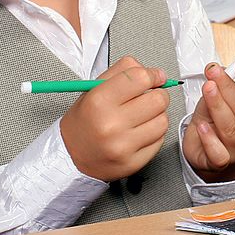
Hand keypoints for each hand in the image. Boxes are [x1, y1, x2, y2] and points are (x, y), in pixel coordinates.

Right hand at [60, 56, 169, 181]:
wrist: (71, 156)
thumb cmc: (85, 120)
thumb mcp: (94, 88)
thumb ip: (123, 71)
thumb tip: (157, 74)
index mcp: (98, 101)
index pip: (141, 78)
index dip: (153, 75)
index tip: (155, 77)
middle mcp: (111, 124)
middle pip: (158, 99)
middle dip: (157, 95)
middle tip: (147, 98)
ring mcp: (123, 146)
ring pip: (163, 120)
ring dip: (157, 115)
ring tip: (141, 117)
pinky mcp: (133, 162)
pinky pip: (160, 140)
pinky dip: (154, 133)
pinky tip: (140, 132)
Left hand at [182, 60, 234, 182]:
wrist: (205, 151)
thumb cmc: (215, 122)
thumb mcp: (219, 99)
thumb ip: (219, 85)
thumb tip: (217, 69)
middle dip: (228, 86)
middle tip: (214, 71)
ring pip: (230, 127)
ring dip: (217, 105)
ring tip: (207, 89)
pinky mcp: (220, 161)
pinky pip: (218, 152)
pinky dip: (208, 138)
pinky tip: (201, 125)